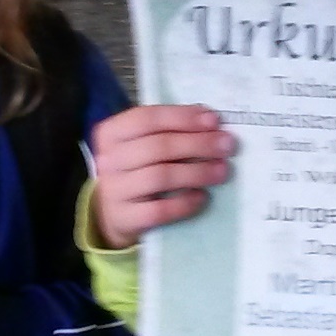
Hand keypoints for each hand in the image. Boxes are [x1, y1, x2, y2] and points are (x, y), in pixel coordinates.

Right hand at [91, 105, 235, 248]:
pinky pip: (159, 210)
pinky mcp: (125, 218)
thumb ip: (168, 131)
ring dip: (197, 172)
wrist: (113, 214)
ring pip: (160, 177)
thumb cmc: (136, 171)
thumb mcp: (141, 146)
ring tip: (222, 171)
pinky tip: (202, 197)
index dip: (183, 118)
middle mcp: (108, 160)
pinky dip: (184, 203)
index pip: (147, 118)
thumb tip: (209, 121)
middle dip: (198, 144)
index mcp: (111, 133)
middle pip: (157, 147)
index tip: (214, 120)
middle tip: (227, 145)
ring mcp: (114, 190)